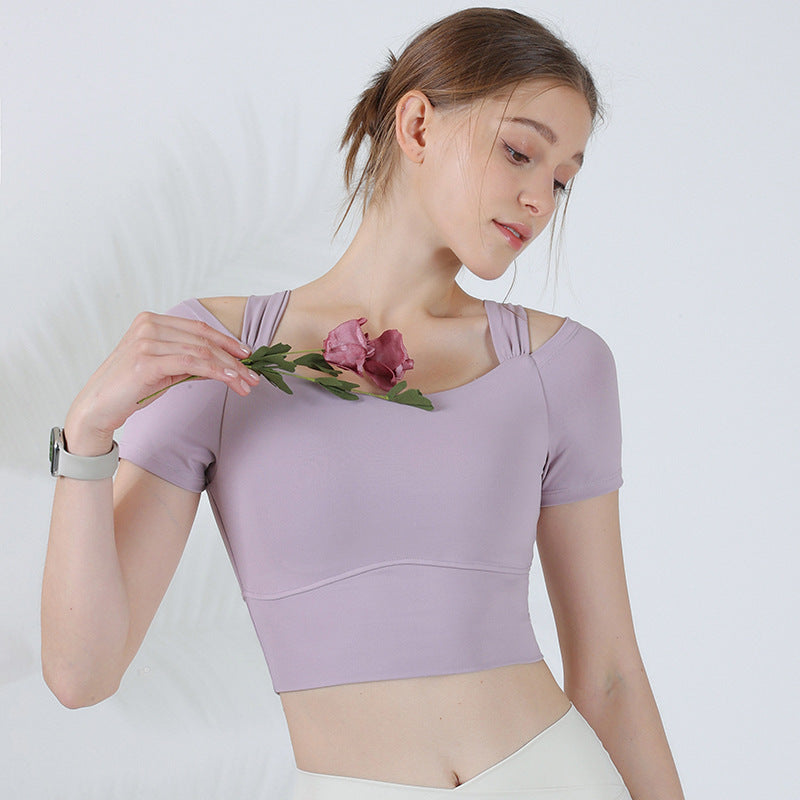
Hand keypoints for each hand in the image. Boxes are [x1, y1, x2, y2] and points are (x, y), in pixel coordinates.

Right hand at [64, 310, 259, 446]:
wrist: (97, 408)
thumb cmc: (130, 388)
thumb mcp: (164, 368)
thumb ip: (188, 359)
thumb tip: (223, 361)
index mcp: (152, 321)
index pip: (199, 329)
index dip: (227, 341)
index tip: (247, 355)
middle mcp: (149, 326)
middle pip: (204, 339)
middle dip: (234, 358)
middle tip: (253, 375)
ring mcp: (147, 342)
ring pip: (201, 351)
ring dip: (230, 368)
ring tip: (246, 383)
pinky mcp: (146, 361)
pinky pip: (191, 363)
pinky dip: (215, 372)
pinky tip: (230, 380)